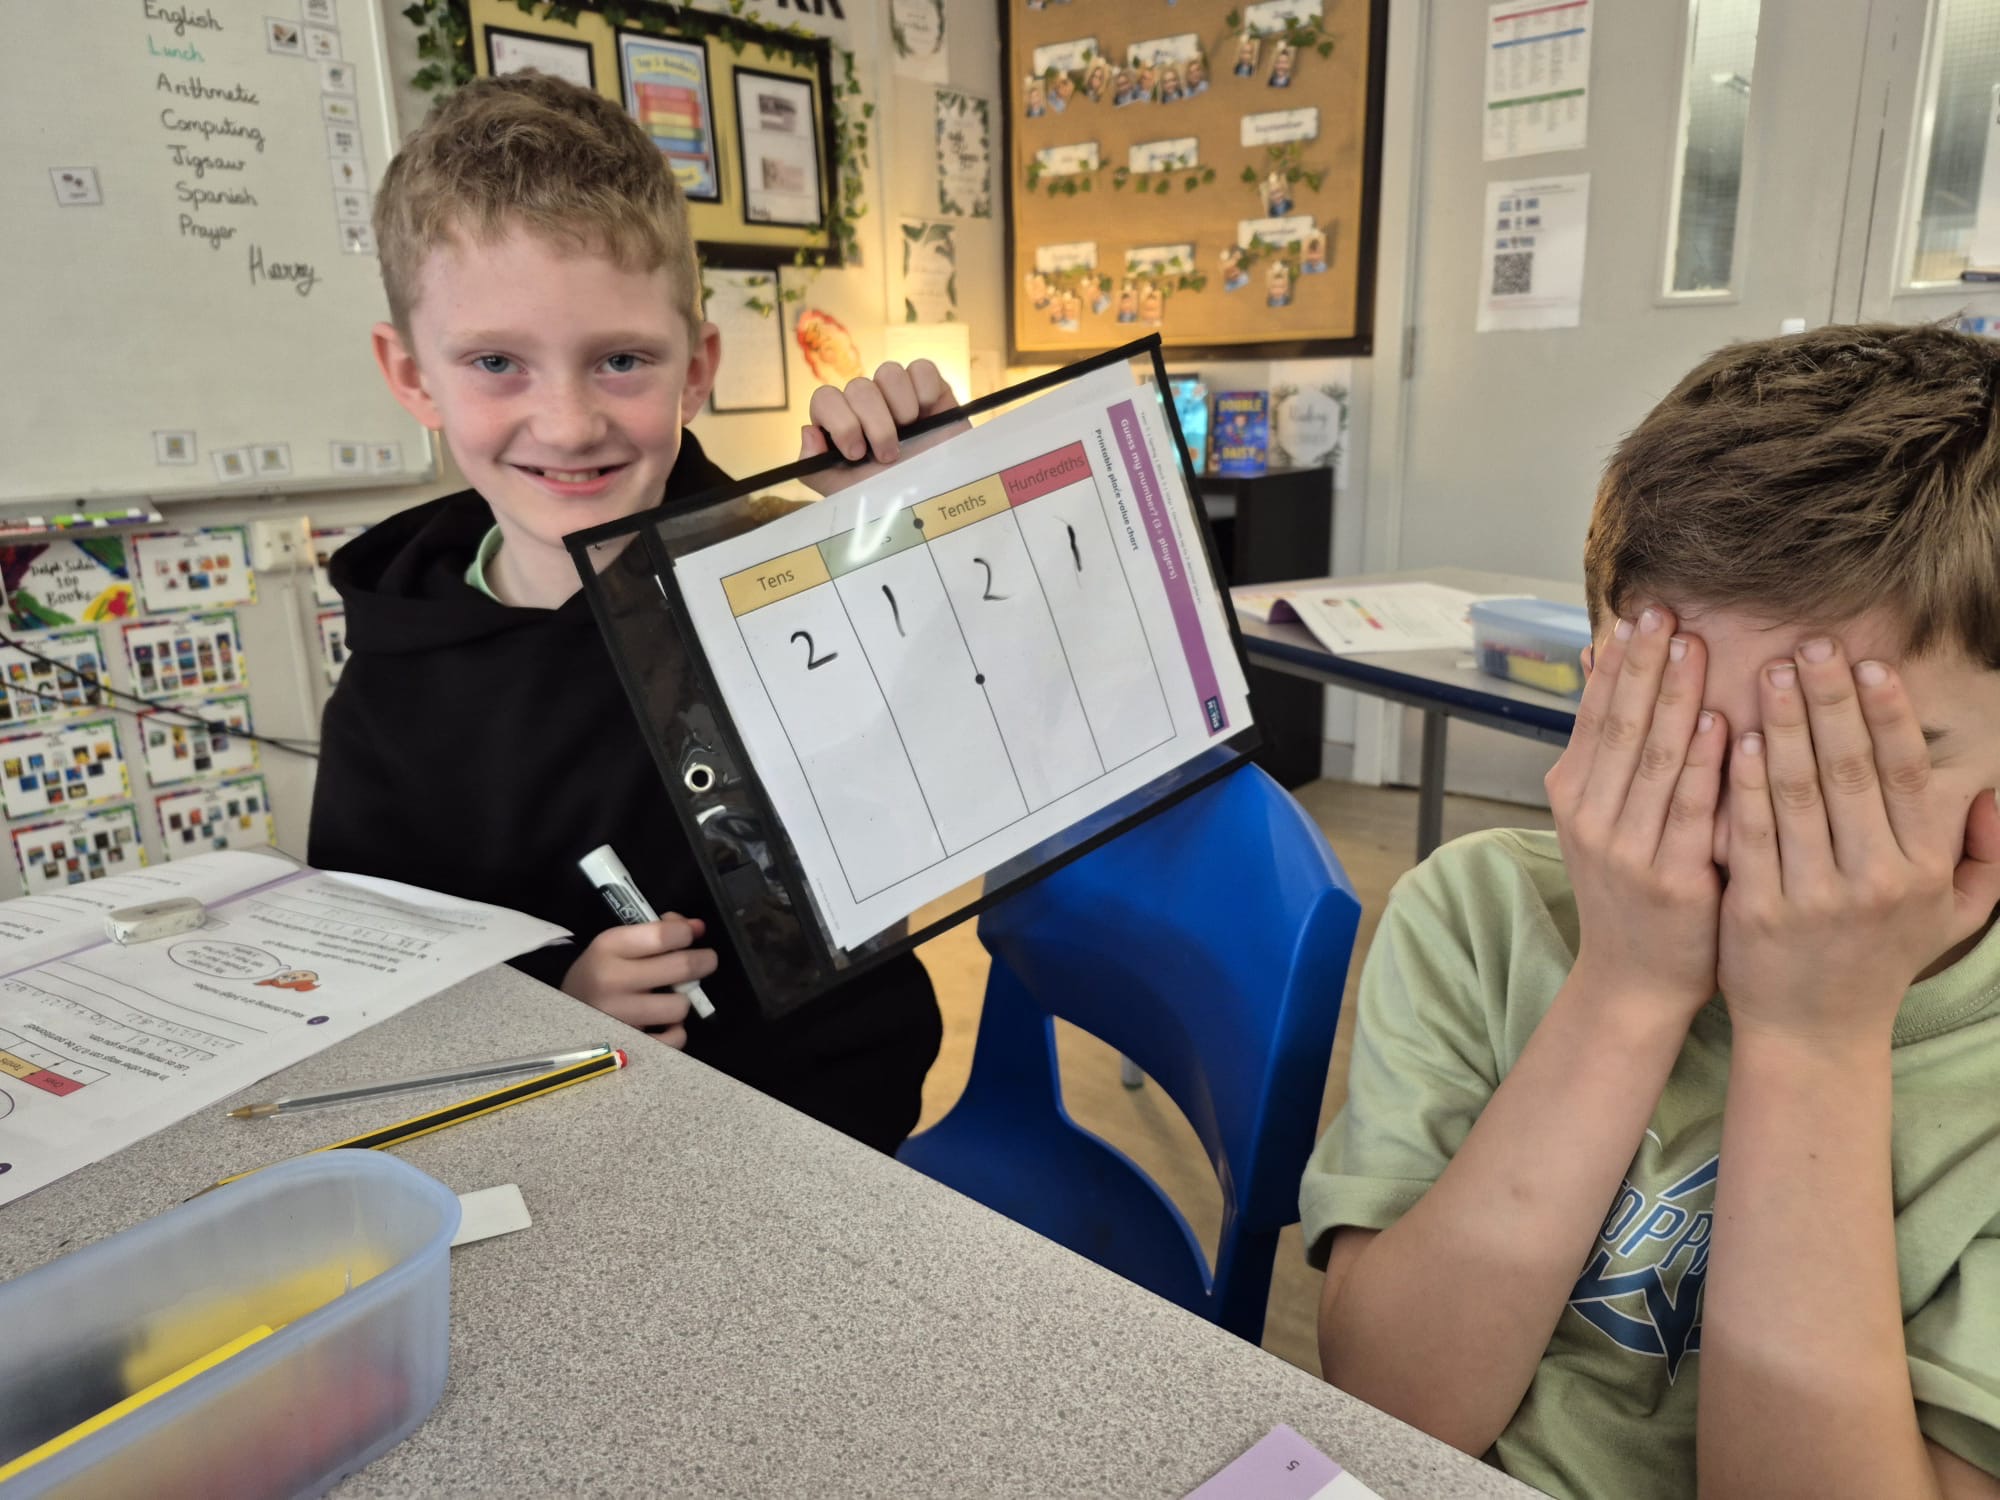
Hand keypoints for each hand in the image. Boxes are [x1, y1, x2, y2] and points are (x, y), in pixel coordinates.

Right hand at [559, 916, 716, 1047]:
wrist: (564, 1009)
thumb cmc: (600, 971)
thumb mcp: (617, 942)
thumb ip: (657, 930)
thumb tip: (698, 928)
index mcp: (609, 947)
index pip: (664, 935)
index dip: (687, 933)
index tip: (691, 936)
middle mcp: (611, 980)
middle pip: (681, 968)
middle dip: (703, 962)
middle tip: (705, 961)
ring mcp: (619, 1016)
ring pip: (680, 1006)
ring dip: (683, 1000)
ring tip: (672, 996)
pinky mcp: (627, 1044)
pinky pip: (674, 1039)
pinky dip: (676, 1031)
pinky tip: (665, 1022)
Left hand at [798, 359, 962, 494]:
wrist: (939, 507)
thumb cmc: (891, 503)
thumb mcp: (845, 495)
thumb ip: (815, 468)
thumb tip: (809, 432)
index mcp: (843, 425)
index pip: (826, 399)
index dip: (839, 421)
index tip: (856, 452)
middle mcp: (868, 408)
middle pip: (858, 387)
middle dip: (874, 424)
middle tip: (889, 455)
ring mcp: (900, 397)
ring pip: (888, 372)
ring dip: (899, 406)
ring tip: (911, 435)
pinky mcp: (932, 391)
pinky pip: (922, 369)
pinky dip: (925, 390)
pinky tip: (929, 416)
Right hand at [1543, 606, 1727, 1015]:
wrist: (1634, 980)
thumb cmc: (1631, 891)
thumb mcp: (1600, 817)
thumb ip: (1605, 746)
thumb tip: (1599, 662)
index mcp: (1573, 796)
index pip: (1596, 715)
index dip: (1618, 664)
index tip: (1638, 614)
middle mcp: (1590, 817)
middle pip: (1621, 727)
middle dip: (1643, 667)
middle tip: (1665, 612)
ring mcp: (1626, 850)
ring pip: (1652, 761)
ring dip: (1672, 700)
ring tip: (1692, 647)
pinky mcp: (1670, 879)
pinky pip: (1690, 811)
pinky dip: (1703, 766)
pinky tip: (1719, 724)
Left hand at [1716, 640, 1999, 1041]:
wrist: (1815, 1034)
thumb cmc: (1880, 961)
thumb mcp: (1951, 916)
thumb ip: (1981, 854)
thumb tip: (1989, 792)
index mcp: (1919, 870)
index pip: (1903, 776)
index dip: (1887, 716)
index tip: (1870, 665)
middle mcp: (1873, 879)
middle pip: (1848, 771)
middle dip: (1829, 702)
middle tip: (1809, 644)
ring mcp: (1813, 895)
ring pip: (1796, 793)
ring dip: (1783, 726)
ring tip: (1768, 671)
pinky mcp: (1758, 910)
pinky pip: (1751, 832)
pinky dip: (1743, 781)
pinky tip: (1733, 736)